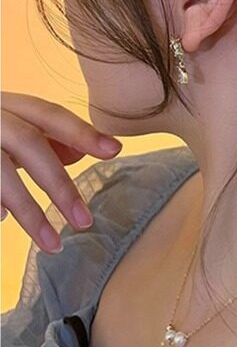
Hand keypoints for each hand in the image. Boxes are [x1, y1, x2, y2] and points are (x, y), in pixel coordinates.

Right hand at [1, 92, 122, 253]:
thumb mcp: (7, 125)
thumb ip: (39, 138)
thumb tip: (79, 155)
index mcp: (4, 103)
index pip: (49, 113)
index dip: (81, 131)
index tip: (114, 150)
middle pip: (27, 144)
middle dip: (58, 184)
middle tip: (85, 220)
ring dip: (28, 211)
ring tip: (53, 243)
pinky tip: (2, 222)